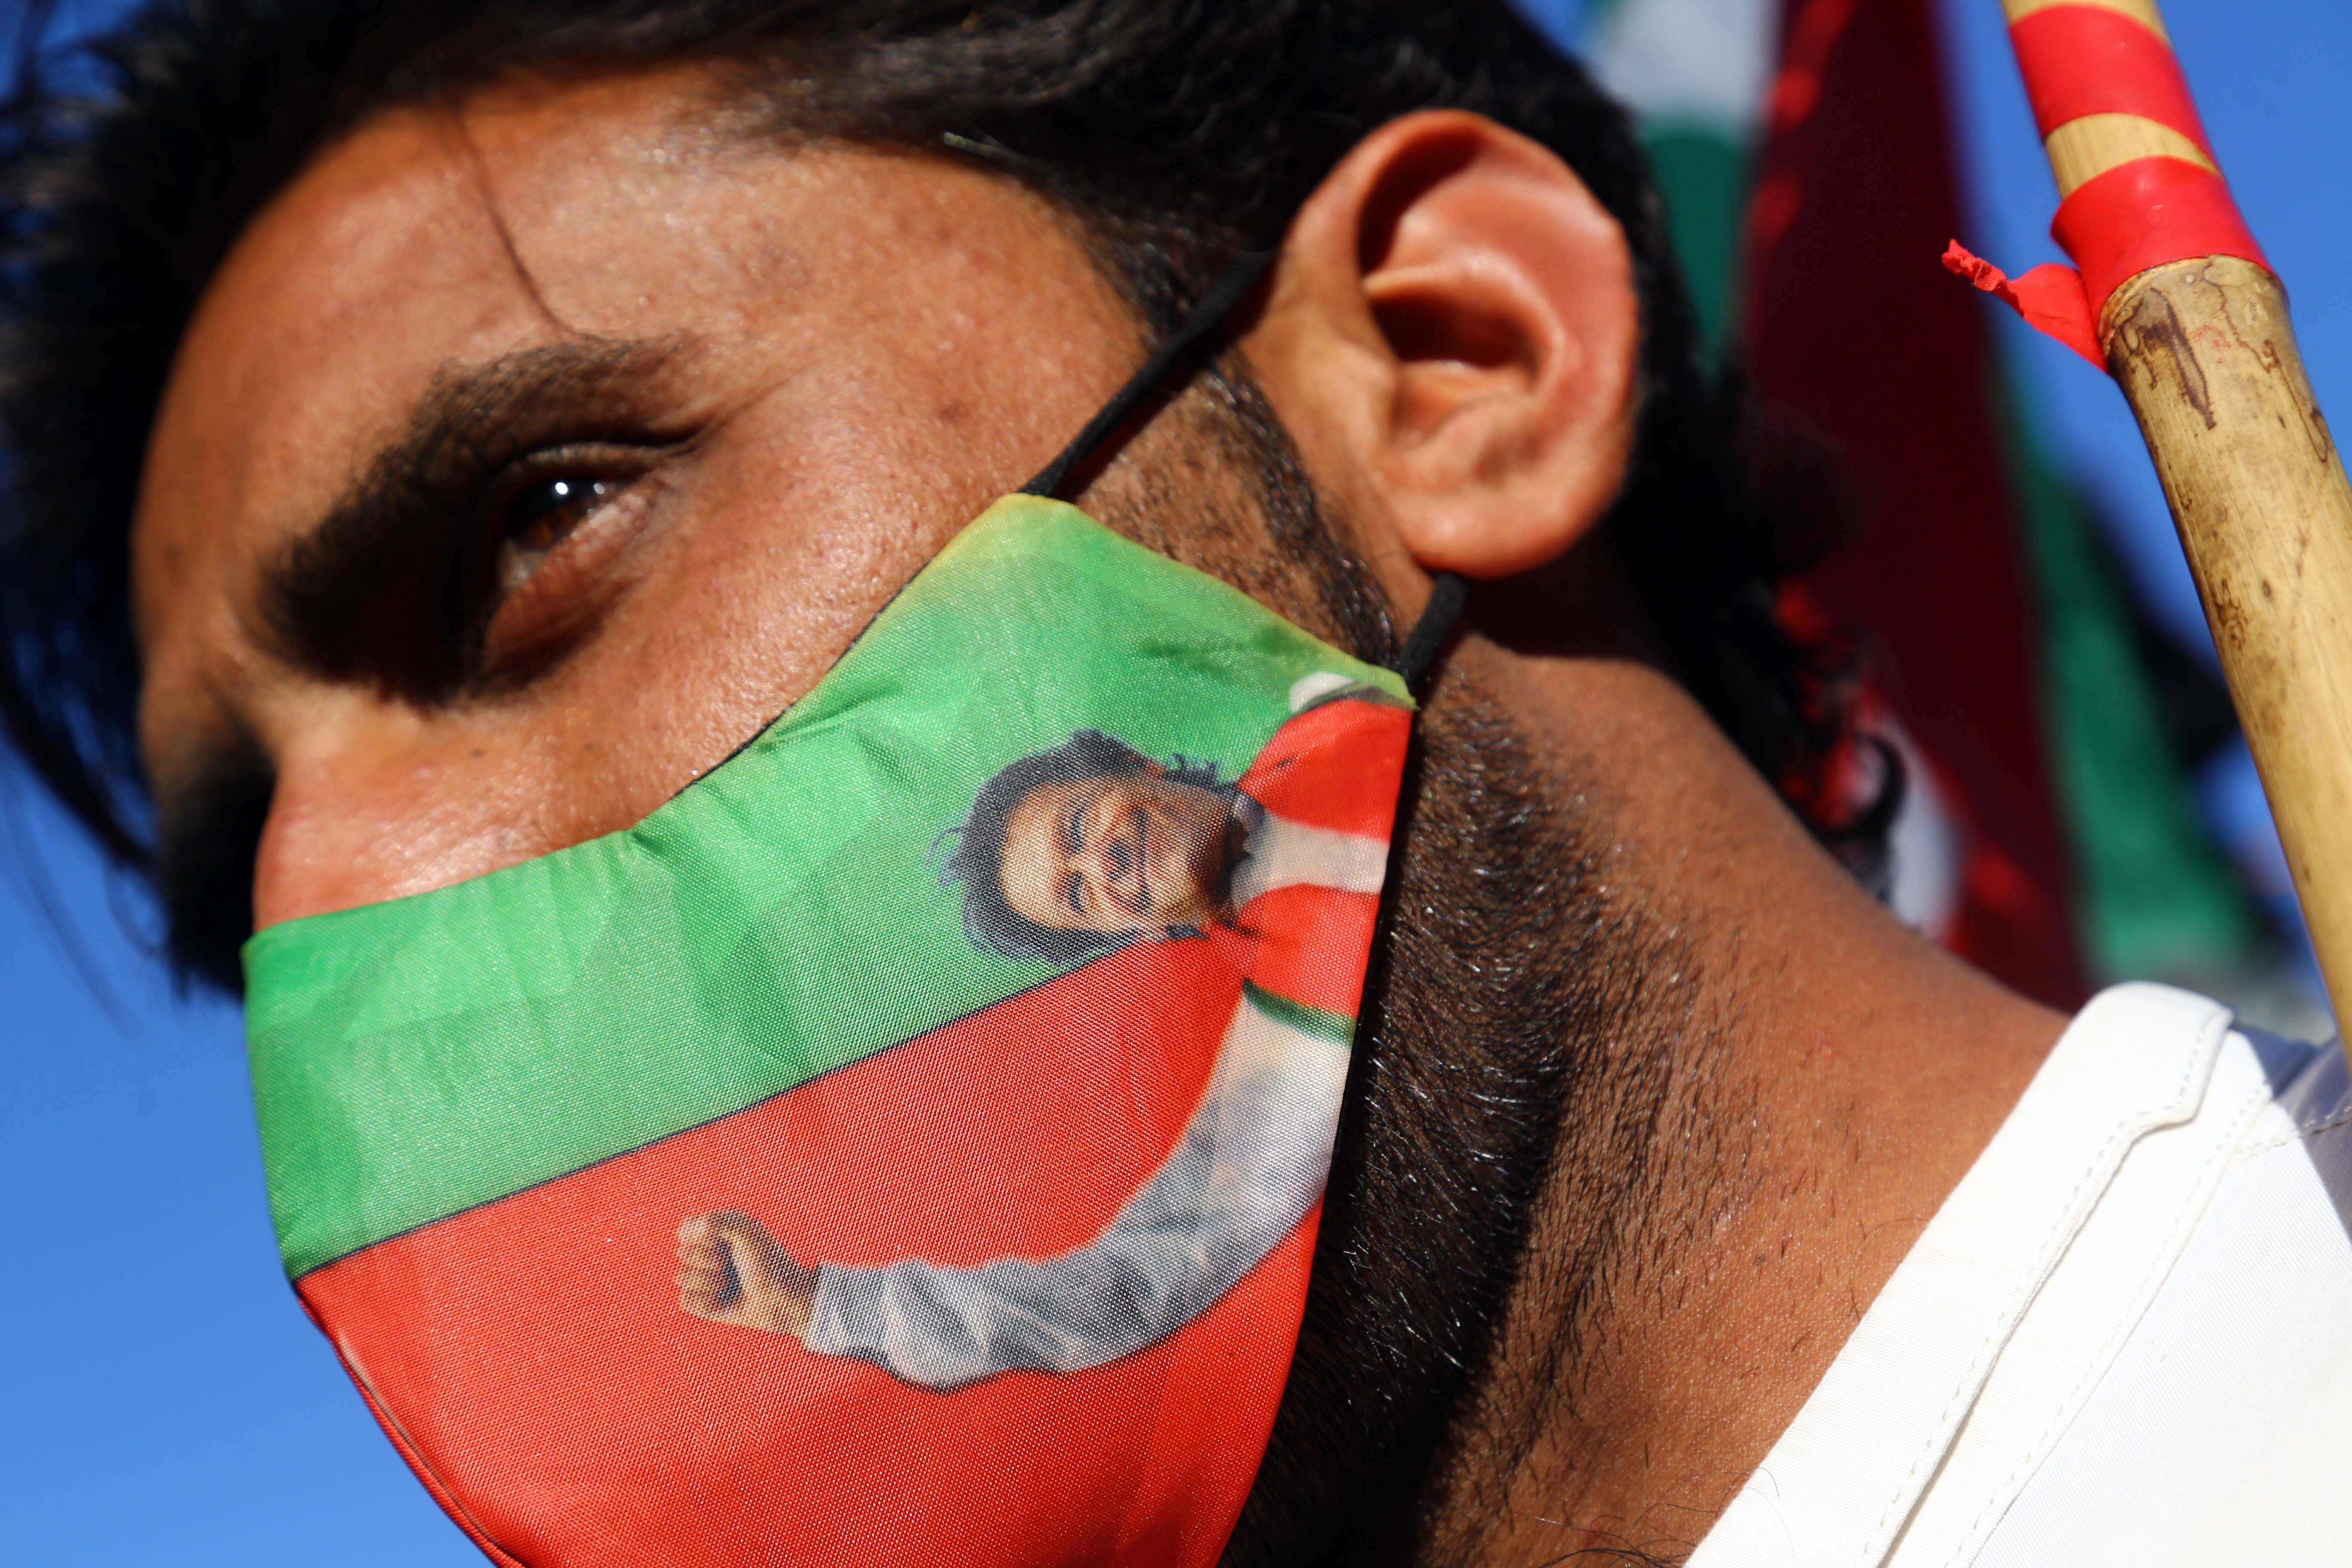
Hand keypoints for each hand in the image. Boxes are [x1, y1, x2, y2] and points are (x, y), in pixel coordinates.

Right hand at [676, 1208, 819, 1338]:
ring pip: (682, 1277)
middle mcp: (709, 1254)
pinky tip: (724, 1301)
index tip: (725, 1240)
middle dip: (709, 1260)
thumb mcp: (745, 1231)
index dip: (701, 1236)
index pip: (687, 1228)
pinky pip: (686, 1301)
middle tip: (734, 1265)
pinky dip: (706, 1301)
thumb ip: (713, 1221)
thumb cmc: (768, 1262)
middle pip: (683, 1253)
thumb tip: (684, 1234)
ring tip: (730, 1284)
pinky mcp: (704, 1304)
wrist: (782, 1299)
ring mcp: (705, 1279)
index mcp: (718, 1232)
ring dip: (709, 1282)